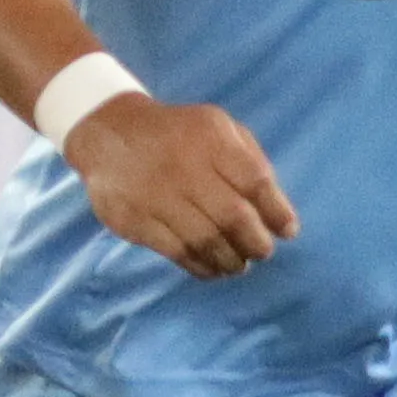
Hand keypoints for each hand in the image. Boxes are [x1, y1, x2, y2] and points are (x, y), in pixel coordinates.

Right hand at [65, 92, 295, 277]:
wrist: (109, 133)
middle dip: (256, 242)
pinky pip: (177, 252)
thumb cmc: (178, 134)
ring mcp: (156, 195)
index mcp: (211, 139)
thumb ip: (249, 159)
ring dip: (230, 260)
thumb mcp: (217, 127)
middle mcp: (184, 166)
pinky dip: (202, 267)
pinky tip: (212, 268)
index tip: (287, 231)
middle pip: (233, 216)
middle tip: (261, 251)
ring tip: (238, 264)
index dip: (277, 211)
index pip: (255, 181)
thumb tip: (277, 207)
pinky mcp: (136, 220)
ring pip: (206, 240)